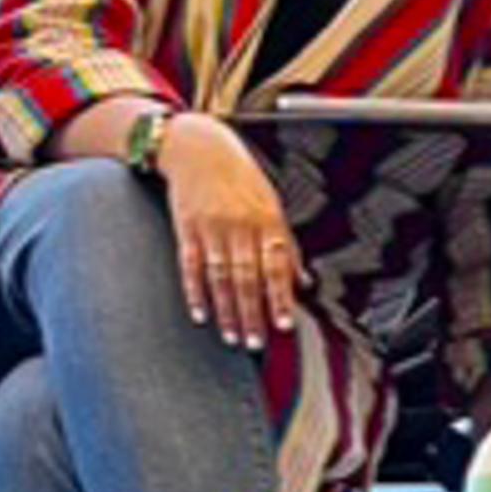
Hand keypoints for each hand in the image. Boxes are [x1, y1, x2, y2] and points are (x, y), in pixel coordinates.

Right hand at [158, 114, 300, 349]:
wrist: (199, 148)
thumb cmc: (241, 179)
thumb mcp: (272, 205)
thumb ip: (287, 245)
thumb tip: (304, 282)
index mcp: (267, 221)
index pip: (277, 267)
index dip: (280, 298)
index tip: (284, 326)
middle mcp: (240, 226)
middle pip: (248, 277)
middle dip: (253, 313)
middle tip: (256, 343)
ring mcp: (212, 228)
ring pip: (220, 277)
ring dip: (227, 311)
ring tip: (233, 337)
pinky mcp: (186, 229)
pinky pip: (191, 266)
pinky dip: (195, 291)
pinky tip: (200, 314)